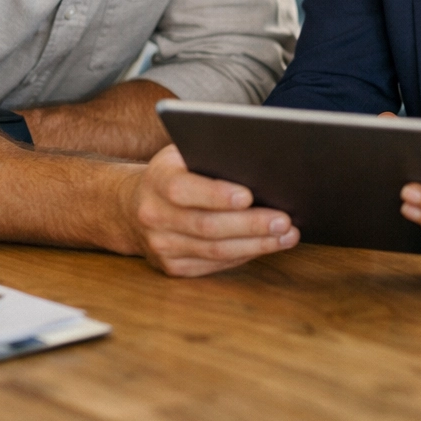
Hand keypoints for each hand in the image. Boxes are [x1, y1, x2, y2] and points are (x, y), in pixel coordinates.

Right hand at [119, 145, 298, 276]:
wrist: (133, 207)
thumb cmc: (174, 173)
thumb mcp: (182, 153)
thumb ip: (210, 154)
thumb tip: (258, 159)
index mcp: (156, 180)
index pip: (182, 189)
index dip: (216, 194)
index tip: (248, 195)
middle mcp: (154, 216)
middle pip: (206, 225)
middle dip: (250, 224)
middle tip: (284, 220)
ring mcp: (161, 246)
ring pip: (214, 251)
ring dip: (256, 244)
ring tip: (287, 235)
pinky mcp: (172, 267)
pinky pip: (214, 265)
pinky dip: (244, 255)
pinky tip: (268, 246)